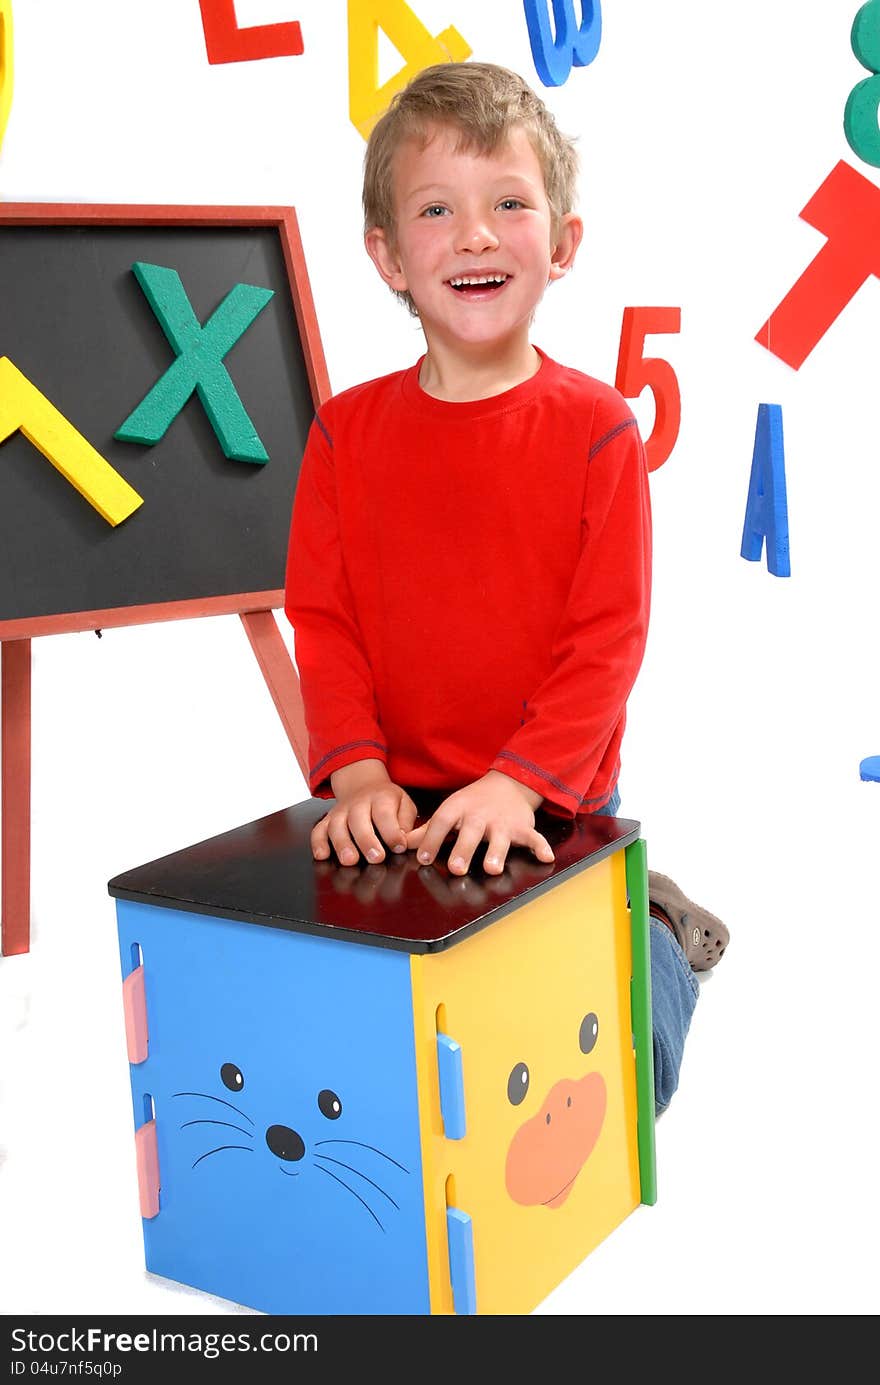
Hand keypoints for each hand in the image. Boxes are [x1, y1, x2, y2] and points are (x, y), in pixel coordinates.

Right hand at [312, 759, 416, 865]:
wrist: (363, 785)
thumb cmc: (387, 800)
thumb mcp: (404, 803)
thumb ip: (406, 821)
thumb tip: (404, 840)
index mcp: (381, 798)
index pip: (385, 814)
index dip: (392, 832)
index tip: (399, 847)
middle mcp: (358, 803)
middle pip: (359, 820)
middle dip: (367, 840)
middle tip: (376, 858)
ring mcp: (340, 811)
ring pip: (336, 826)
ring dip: (342, 844)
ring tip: (350, 860)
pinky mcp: (327, 820)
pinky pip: (318, 830)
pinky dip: (318, 843)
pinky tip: (322, 855)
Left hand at [404, 771, 553, 875]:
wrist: (508, 783)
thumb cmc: (473, 803)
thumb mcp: (449, 811)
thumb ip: (427, 829)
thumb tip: (401, 843)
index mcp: (458, 809)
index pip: (441, 822)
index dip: (430, 839)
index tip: (422, 858)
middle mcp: (480, 815)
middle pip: (470, 833)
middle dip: (463, 850)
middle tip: (456, 868)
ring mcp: (503, 822)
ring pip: (500, 838)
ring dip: (497, 853)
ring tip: (492, 869)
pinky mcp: (523, 827)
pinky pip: (534, 837)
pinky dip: (540, 846)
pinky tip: (546, 857)